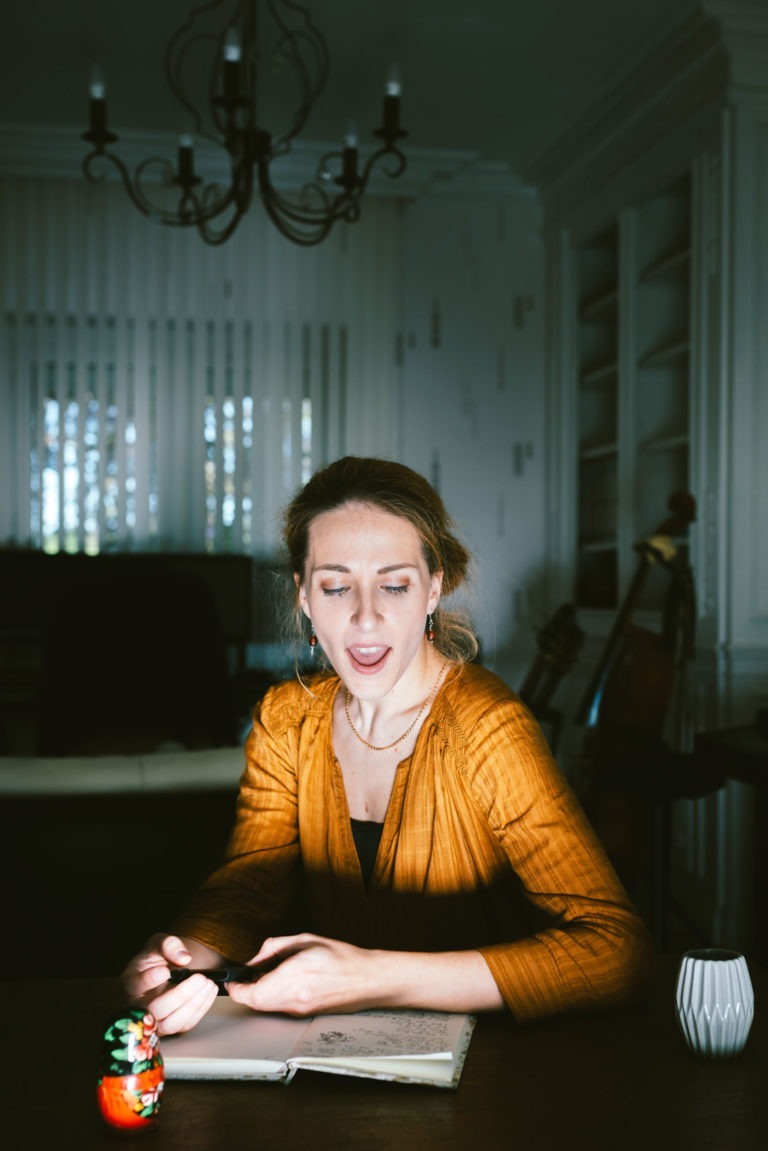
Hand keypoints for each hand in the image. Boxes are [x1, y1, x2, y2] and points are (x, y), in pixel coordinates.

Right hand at [121, 933, 222, 1035]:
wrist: (159, 975)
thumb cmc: (153, 961)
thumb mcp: (157, 944)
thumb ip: (168, 944)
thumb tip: (184, 958)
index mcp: (130, 983)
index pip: (135, 986)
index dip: (149, 980)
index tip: (165, 971)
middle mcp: (138, 1007)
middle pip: (156, 1009)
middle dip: (181, 994)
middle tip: (200, 978)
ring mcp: (153, 1021)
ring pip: (170, 1023)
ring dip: (193, 1005)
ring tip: (208, 984)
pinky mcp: (169, 1027)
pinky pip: (184, 1025)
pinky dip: (201, 1009)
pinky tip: (209, 992)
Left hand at [226, 933, 378, 1016]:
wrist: (367, 980)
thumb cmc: (339, 956)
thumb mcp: (304, 940)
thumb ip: (273, 948)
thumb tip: (253, 961)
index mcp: (294, 974)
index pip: (252, 992)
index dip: (236, 988)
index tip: (232, 978)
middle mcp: (294, 997)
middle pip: (255, 1003)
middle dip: (244, 991)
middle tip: (246, 976)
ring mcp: (299, 1010)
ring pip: (265, 1008)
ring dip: (258, 994)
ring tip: (267, 976)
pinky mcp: (304, 1015)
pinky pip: (278, 1008)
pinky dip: (271, 998)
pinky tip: (282, 983)